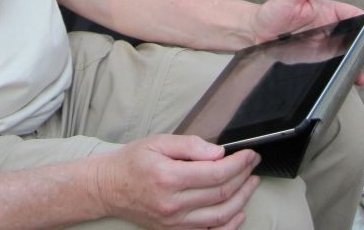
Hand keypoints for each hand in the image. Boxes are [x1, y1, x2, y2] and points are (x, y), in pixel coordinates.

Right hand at [94, 134, 259, 229]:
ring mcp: (174, 223)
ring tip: (252, 183)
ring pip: (220, 216)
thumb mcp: (158, 142)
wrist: (109, 188)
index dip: (238, 164)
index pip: (215, 173)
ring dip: (242, 199)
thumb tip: (218, 152)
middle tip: (254, 164)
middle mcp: (173, 204)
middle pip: (221, 194)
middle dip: (243, 177)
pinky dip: (229, 225)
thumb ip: (189, 145)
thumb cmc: (133, 162)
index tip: (249, 154)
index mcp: (169, 177)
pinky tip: (239, 212)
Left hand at [248, 0, 363, 81]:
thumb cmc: (272, 10)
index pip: (353, 16)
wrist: (255, 32)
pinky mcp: (315, 59)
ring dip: (358, 63)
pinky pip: (333, 65)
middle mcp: (328, 28)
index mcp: (327, 11)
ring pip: (346, 53)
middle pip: (354, 37)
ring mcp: (322, 45)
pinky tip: (347, 80)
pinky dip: (343, 72)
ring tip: (362, 75)